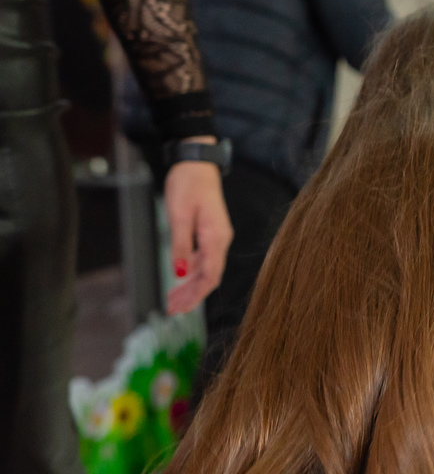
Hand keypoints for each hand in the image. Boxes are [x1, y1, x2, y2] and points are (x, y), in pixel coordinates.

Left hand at [163, 137, 232, 314]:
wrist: (197, 163)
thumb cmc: (188, 185)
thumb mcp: (179, 215)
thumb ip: (180, 246)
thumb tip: (179, 274)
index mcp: (216, 237)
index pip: (211, 274)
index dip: (197, 294)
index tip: (181, 308)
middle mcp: (221, 240)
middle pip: (209, 275)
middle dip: (192, 295)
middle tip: (173, 310)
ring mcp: (217, 236)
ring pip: (206, 268)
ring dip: (191, 285)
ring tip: (173, 300)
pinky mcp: (211, 232)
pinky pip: (204, 258)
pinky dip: (192, 271)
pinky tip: (180, 278)